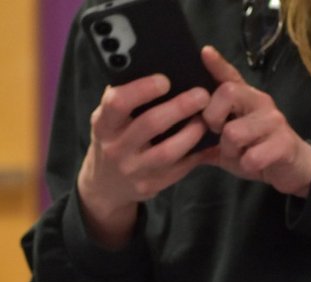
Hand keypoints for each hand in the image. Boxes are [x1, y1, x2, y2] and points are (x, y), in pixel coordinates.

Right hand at [76, 75, 213, 247]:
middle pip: (150, 124)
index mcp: (103, 124)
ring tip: (206, 119)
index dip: (142, 89)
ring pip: (167, 151)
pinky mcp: (150, 186)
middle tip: (202, 95)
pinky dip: (195, 154)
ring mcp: (133, 170)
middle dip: (179, 107)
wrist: (106, 184)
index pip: (118, 102)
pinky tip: (207, 141)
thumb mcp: (109, 119)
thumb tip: (154, 66)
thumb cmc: (114, 139)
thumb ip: (125, 98)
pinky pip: (178, 169)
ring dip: (191, 132)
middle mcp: (115, 148)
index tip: (165, 79)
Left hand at [198, 46, 310, 197]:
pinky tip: (255, 165)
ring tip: (241, 155)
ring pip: (234, 132)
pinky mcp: (284, 142)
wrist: (293, 169)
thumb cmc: (258, 152)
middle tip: (220, 135)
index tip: (204, 53)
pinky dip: (247, 165)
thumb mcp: (230, 144)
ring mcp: (274, 120)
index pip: (230, 76)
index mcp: (246, 98)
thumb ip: (209, 136)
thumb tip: (180, 133)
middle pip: (227, 94)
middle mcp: (261, 102)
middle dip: (213, 119)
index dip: (217, 64)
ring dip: (231, 151)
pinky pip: (252, 156)